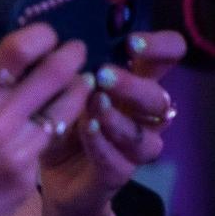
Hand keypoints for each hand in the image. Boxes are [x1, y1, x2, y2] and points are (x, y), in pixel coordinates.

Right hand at [0, 23, 87, 215]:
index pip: (18, 49)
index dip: (40, 35)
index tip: (46, 35)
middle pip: (54, 74)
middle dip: (70, 56)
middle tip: (76, 50)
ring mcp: (15, 152)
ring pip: (63, 110)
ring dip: (75, 92)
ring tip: (79, 83)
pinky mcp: (26, 179)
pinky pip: (48, 144)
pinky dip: (56, 128)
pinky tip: (55, 122)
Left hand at [39, 30, 186, 215]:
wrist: (47, 170)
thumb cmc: (59, 118)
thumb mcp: (57, 87)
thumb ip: (67, 66)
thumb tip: (62, 43)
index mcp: (134, 84)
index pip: (167, 58)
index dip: (161, 47)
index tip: (133, 42)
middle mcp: (141, 115)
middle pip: (159, 98)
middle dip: (134, 85)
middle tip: (104, 75)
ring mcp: (133, 146)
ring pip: (145, 134)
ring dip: (119, 118)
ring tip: (94, 105)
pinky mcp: (117, 173)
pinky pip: (119, 162)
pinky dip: (102, 143)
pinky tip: (86, 129)